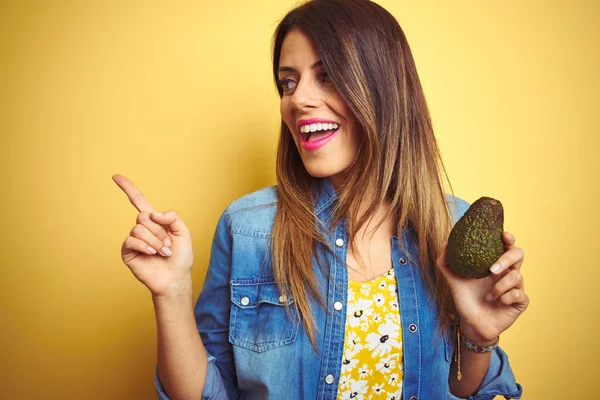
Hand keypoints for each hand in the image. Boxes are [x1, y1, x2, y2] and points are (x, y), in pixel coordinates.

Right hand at [113, 174, 193, 296]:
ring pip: (139, 228)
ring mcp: (134, 239)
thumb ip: (172, 217)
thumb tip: (154, 213)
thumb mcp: (184, 232)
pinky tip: (151, 254)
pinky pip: (131, 240)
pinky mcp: (128, 251)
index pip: (138, 201)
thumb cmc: (181, 257)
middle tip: (168, 245)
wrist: (175, 278)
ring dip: (155, 241)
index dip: (128, 188)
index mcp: (155, 221)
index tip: (115, 176)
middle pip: (143, 216)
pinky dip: (144, 246)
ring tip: (163, 252)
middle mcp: (142, 228)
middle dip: (159, 231)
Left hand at [436, 232, 528, 343]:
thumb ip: (446, 262)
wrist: (471, 323)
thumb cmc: (466, 299)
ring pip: (517, 276)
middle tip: (492, 270)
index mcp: (494, 264)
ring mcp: (515, 287)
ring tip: (488, 296)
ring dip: (500, 286)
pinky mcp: (519, 302)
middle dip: (507, 259)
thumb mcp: (453, 280)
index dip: (508, 238)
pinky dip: (507, 298)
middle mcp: (506, 273)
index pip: (506, 246)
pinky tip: (498, 303)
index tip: (503, 235)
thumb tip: (445, 244)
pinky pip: (520, 295)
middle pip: (518, 254)